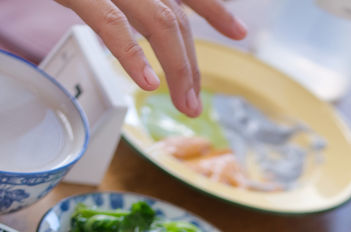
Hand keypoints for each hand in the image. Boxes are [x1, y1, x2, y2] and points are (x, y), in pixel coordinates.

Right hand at [56, 0, 245, 116]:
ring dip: (177, 67)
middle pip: (174, 16)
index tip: (239, 31)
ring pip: (158, 21)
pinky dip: (130, 53)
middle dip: (190, 62)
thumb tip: (145, 22)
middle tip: (195, 102)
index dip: (214, 8)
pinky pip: (111, 22)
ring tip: (185, 103)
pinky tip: (146, 81)